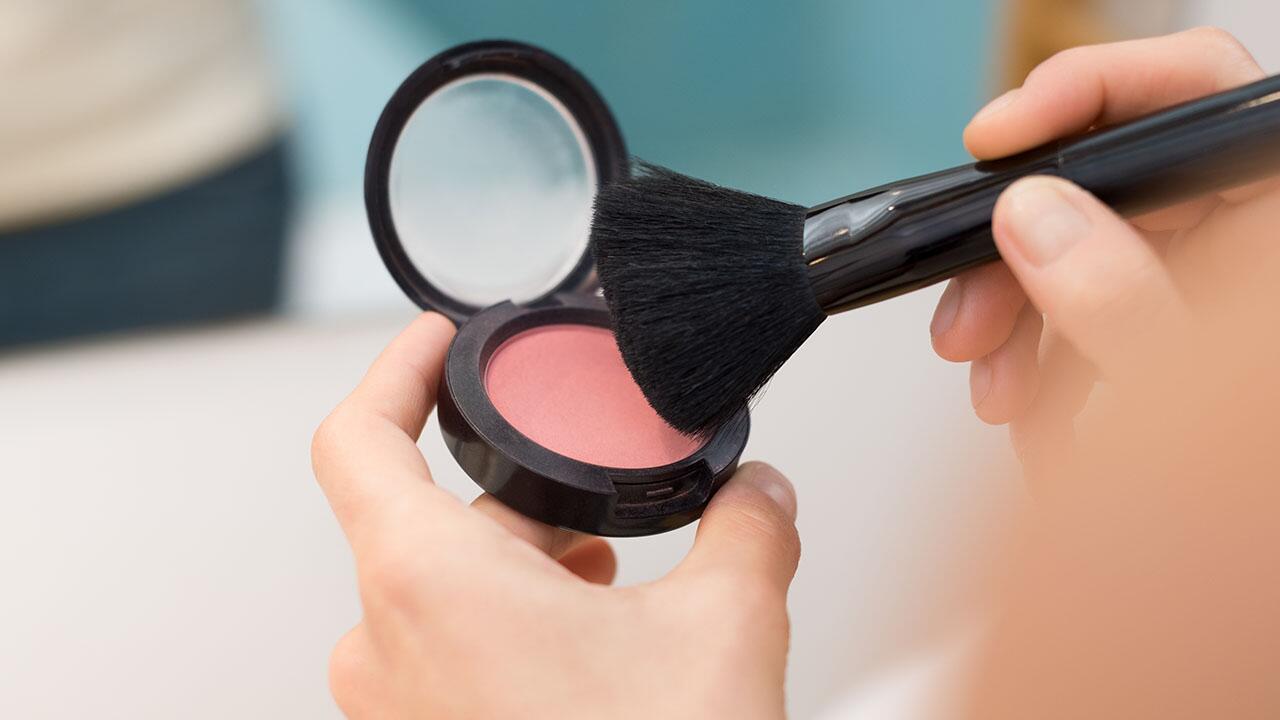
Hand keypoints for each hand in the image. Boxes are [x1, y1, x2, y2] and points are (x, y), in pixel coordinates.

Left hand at [311, 313, 800, 719]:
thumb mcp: (725, 630)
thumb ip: (748, 531)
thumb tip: (764, 494)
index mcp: (427, 582)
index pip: (356, 438)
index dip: (396, 370)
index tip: (438, 341)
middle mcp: (385, 644)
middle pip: (431, 520)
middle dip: (525, 504)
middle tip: (606, 511)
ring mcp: (395, 709)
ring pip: (446, 592)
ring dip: (525, 574)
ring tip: (614, 592)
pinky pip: (448, 655)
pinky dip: (512, 631)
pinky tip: (592, 653)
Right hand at [928, 27, 1274, 472]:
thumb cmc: (1258, 489)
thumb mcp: (1193, 390)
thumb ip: (1120, 299)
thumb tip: (1034, 219)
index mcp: (1273, 212)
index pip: (1188, 87)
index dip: (1084, 93)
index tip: (996, 139)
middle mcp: (1244, 235)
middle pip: (1109, 187)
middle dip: (1014, 256)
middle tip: (966, 317)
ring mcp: (1209, 283)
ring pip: (1085, 257)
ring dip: (1019, 327)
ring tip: (998, 397)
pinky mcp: (1173, 333)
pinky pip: (1093, 321)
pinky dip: (1051, 369)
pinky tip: (1035, 423)